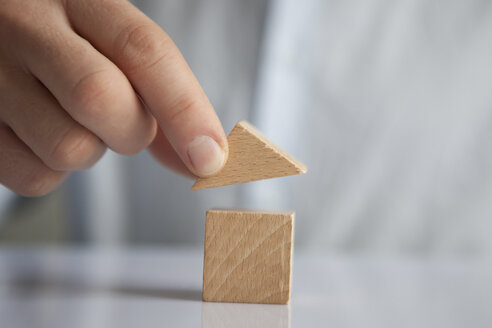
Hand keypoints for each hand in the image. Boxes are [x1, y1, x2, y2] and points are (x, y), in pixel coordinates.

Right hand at [0, 0, 227, 195]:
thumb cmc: (70, 48)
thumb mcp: (113, 49)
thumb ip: (160, 99)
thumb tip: (204, 159)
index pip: (144, 51)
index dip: (185, 109)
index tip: (212, 157)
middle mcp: (28, 26)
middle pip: (101, 98)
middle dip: (131, 131)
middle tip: (123, 126)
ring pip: (69, 148)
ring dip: (91, 151)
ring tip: (73, 122)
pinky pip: (36, 177)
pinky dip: (55, 171)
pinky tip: (44, 137)